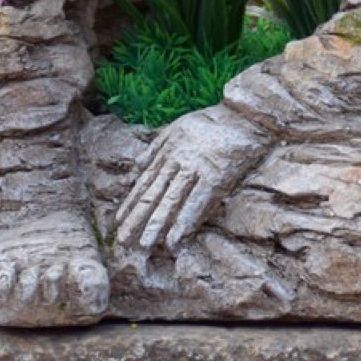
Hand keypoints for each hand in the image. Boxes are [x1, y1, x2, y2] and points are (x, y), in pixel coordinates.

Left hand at [115, 104, 268, 253]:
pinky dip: (185, 221)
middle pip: (154, 193)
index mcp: (168, 150)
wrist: (243, 115)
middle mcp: (177, 160)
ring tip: (144, 245)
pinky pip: (197, 202)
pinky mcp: (215, 176)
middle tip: (123, 241)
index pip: (145, 181)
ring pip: (171, 200)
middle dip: (137, 218)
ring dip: (156, 224)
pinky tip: (175, 239)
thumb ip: (156, 145)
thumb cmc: (211, 121)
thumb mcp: (178, 126)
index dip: (130, 202)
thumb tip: (137, 165)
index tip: (117, 221)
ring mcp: (196, 168)